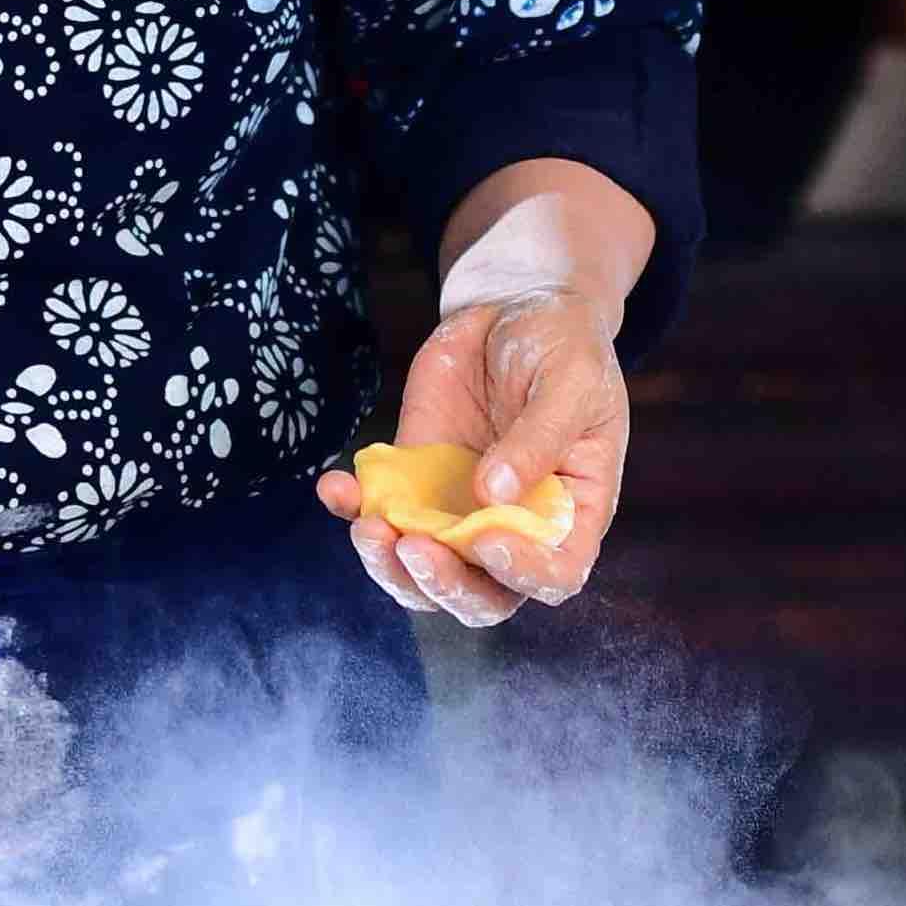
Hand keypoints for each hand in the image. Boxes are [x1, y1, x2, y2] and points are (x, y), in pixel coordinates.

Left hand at [319, 287, 629, 631]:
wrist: (514, 311)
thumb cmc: (563, 348)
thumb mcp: (568, 384)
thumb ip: (538, 438)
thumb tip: (494, 494)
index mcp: (570, 513)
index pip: (553, 574)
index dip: (521, 573)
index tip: (487, 538)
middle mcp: (513, 527)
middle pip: (481, 594)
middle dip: (443, 585)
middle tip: (412, 546)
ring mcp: (458, 510)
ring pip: (422, 572)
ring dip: (388, 565)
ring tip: (366, 525)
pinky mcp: (413, 483)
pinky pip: (378, 514)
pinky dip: (350, 509)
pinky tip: (335, 487)